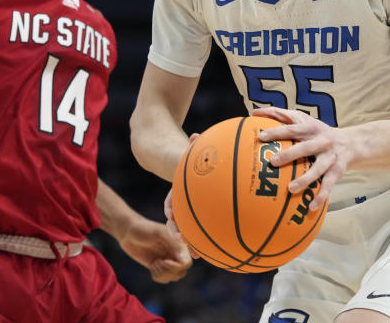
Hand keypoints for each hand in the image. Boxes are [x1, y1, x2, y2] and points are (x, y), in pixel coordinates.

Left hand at [118, 215, 191, 283]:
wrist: (128, 232)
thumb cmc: (143, 229)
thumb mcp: (158, 233)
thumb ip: (172, 244)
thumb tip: (184, 260)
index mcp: (179, 244)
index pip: (187, 263)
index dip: (176, 267)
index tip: (163, 261)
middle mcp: (176, 253)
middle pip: (181, 272)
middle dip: (168, 271)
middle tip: (156, 262)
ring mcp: (168, 260)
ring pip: (174, 277)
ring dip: (162, 274)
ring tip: (154, 263)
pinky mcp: (160, 266)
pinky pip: (165, 279)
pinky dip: (158, 277)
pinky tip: (152, 266)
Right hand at [164, 132, 199, 257]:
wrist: (186, 167)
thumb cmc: (195, 159)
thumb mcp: (192, 154)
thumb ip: (192, 147)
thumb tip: (195, 135)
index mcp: (179, 190)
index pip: (170, 201)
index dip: (170, 209)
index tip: (170, 216)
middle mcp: (183, 202)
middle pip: (177, 220)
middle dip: (178, 232)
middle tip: (182, 240)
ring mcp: (192, 211)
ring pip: (189, 229)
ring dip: (192, 241)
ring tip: (198, 254)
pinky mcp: (204, 217)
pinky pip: (205, 230)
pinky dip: (209, 239)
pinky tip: (219, 249)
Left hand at [253, 107, 351, 210]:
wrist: (351, 143)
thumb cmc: (317, 131)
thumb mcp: (304, 120)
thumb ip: (281, 115)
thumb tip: (254, 111)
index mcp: (310, 128)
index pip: (292, 128)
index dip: (277, 131)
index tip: (261, 136)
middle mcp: (321, 141)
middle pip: (305, 148)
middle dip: (290, 154)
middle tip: (273, 162)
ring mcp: (330, 157)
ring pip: (318, 169)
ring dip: (305, 179)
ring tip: (290, 189)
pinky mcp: (337, 171)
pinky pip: (329, 185)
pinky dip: (321, 196)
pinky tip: (311, 207)